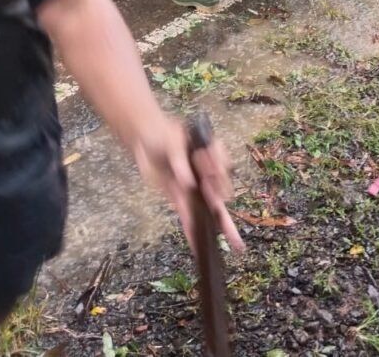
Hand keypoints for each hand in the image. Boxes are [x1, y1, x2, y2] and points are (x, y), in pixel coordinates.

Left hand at [132, 115, 243, 253]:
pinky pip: (188, 215)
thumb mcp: (172, 141)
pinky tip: (198, 242)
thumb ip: (180, 161)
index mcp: (208, 153)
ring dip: (219, 225)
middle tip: (222, 215)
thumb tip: (188, 183)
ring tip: (233, 242)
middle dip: (221, 205)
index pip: (221, 164)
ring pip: (208, 208)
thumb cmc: (163, 135)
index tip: (212, 177)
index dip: (218, 173)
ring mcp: (193, 187)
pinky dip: (192, 229)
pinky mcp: (180, 198)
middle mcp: (205, 172)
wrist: (145, 141)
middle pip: (219, 190)